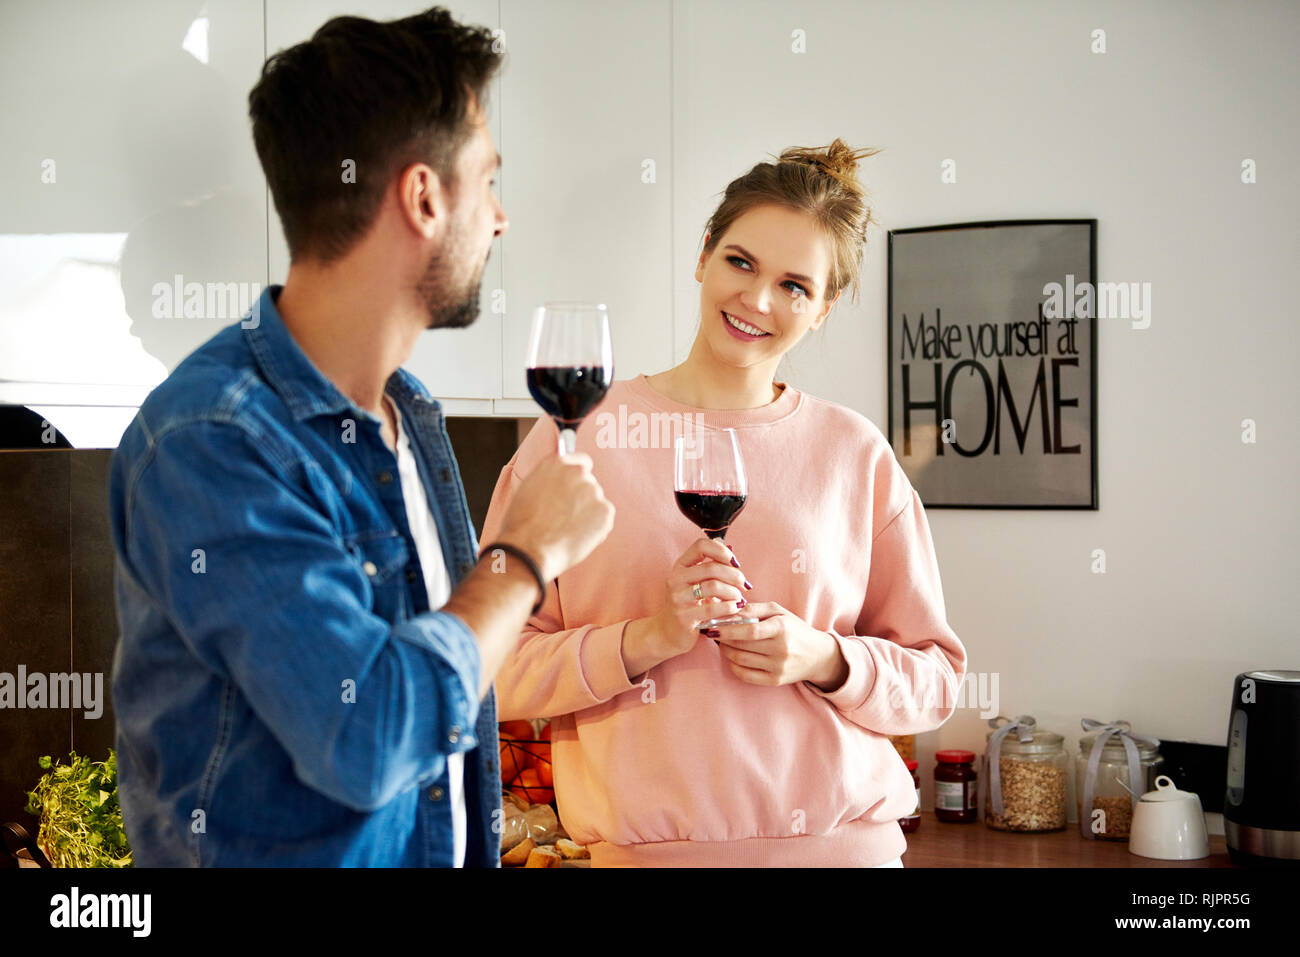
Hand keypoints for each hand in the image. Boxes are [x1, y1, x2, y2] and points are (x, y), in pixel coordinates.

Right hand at [494, 453, 614, 581]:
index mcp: (557, 463)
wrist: (529, 549)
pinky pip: (604, 519)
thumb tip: (562, 484)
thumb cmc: (521, 525)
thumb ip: (550, 481)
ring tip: (566, 532)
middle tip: (565, 519)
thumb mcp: (529, 490)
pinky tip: (575, 538)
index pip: (581, 462)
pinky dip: (595, 529)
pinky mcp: (606, 510)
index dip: (578, 477)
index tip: (576, 488)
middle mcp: (578, 472)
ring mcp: (594, 490)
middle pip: (588, 484)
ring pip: (595, 503)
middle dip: (581, 499)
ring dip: (587, 515)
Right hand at [647, 537, 750, 658]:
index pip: (701, 545)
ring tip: (740, 599)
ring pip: (714, 586)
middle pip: (712, 568)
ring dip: (733, 592)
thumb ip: (711, 565)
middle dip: (735, 575)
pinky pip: (712, 608)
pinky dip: (729, 606)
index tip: (735, 563)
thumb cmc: (688, 605)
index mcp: (680, 566)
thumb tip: (730, 547)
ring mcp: (677, 598)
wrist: (668, 633)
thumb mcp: (696, 582)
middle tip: (745, 585)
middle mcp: (675, 579)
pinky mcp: (683, 617)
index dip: (722, 550)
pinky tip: (735, 608)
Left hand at [712, 601, 847, 689]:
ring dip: (726, 651)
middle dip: (723, 639)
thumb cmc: (794, 629)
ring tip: (723, 643)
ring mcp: (778, 667)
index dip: (728, 629)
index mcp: (781, 628)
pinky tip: (733, 657)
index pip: (749, 630)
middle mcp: (781, 649)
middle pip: (742, 645)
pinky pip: (746, 675)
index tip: (712, 626)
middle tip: (714, 633)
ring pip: (741, 660)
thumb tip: (729, 609)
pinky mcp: (775, 681)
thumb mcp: (779, 612)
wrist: (818, 655)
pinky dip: (734, 666)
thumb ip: (754, 608)